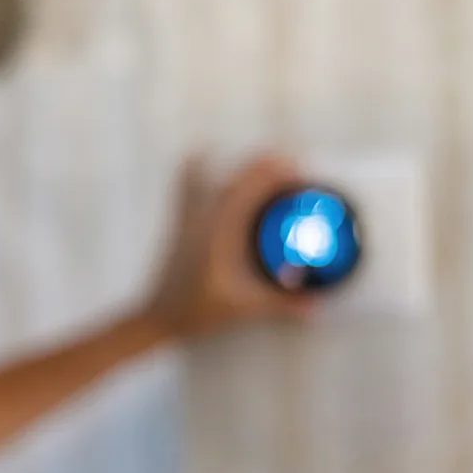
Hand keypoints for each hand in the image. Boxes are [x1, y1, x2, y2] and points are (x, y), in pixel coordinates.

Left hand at [145, 153, 315, 338]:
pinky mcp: (178, 223)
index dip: (274, 173)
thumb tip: (318, 307)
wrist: (155, 316)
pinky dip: (195, 168)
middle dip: (266, 167)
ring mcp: (186, 219)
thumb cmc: (195, 311)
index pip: (248, 190)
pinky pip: (183, 186)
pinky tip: (203, 155)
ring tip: (266, 164)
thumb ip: (281, 304)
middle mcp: (200, 219)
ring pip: (210, 176)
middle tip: (295, 167)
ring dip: (239, 168)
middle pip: (235, 178)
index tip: (299, 168)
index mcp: (217, 233)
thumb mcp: (243, 307)